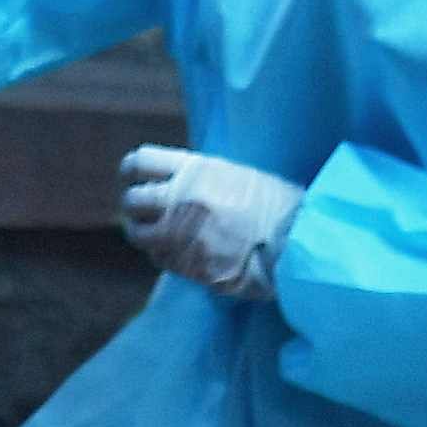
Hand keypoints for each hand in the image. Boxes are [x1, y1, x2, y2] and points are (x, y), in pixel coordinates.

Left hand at [118, 146, 302, 299]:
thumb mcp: (233, 175)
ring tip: (162, 235)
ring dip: (146, 234)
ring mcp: (182, 233)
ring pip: (138, 233)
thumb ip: (197, 177)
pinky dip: (165, 255)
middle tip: (147, 212)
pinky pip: (159, 258)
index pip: (139, 162)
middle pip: (132, 200)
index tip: (132, 179)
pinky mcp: (187, 263)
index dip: (130, 171)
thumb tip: (168, 182)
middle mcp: (182, 199)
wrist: (296, 241)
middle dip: (136, 207)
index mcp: (195, 170)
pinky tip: (184, 252)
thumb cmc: (273, 205)